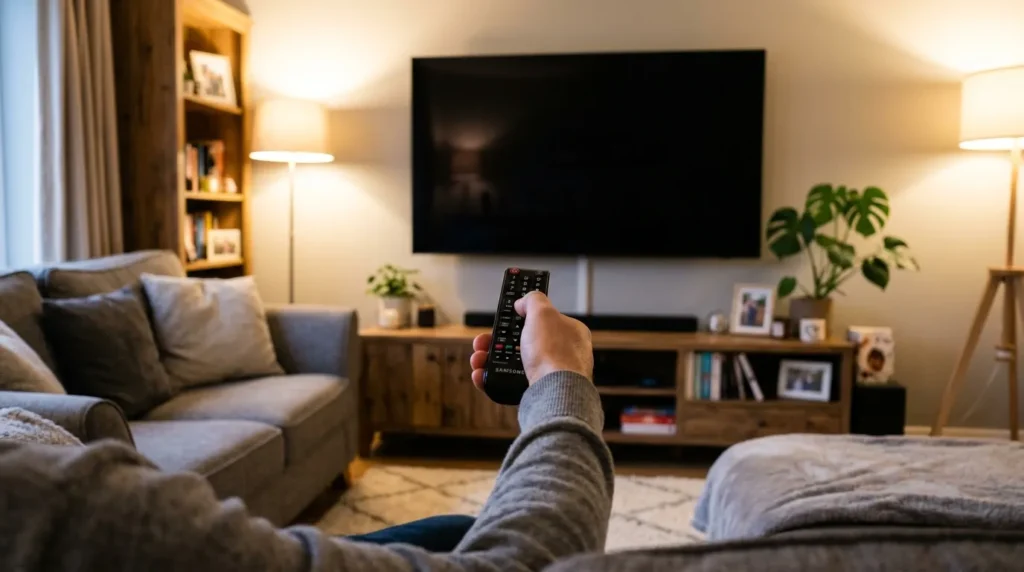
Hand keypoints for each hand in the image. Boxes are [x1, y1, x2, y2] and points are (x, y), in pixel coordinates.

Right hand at [470, 291, 592, 388]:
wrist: (555, 392)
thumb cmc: (554, 352)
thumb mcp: (543, 312)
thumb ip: (532, 301)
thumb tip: (523, 302)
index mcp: (570, 333)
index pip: (544, 321)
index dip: (522, 320)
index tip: (505, 321)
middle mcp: (564, 355)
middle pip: (523, 344)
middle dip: (497, 343)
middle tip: (482, 343)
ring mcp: (551, 376)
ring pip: (514, 365)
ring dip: (490, 360)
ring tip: (477, 360)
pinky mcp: (538, 393)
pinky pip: (511, 384)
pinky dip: (493, 379)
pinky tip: (481, 376)